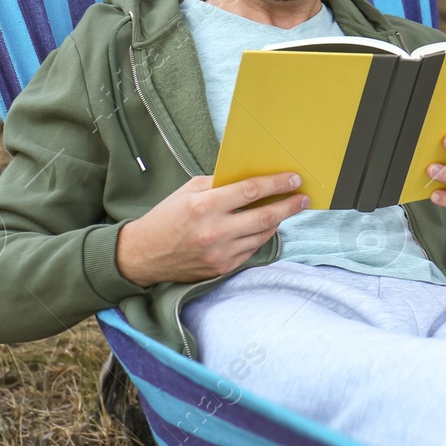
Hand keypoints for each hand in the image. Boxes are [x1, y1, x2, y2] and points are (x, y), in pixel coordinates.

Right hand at [116, 172, 308, 286]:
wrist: (143, 255)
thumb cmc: (166, 217)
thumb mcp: (188, 190)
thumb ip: (219, 183)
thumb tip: (251, 177)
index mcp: (203, 206)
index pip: (250, 191)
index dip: (276, 184)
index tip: (293, 179)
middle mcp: (214, 232)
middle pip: (264, 217)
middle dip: (289, 206)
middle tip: (303, 198)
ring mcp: (219, 253)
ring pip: (262, 235)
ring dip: (278, 221)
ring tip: (287, 209)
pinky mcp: (221, 268)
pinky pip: (250, 250)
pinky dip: (261, 237)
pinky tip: (266, 226)